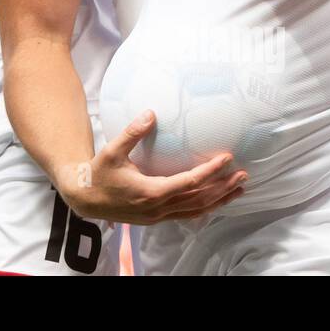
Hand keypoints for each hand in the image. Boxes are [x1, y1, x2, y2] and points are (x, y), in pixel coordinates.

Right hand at [54, 110, 246, 224]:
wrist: (85, 199)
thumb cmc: (99, 173)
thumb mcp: (112, 150)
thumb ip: (132, 133)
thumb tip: (150, 113)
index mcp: (151, 191)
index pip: (189, 182)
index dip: (210, 172)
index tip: (227, 159)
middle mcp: (158, 207)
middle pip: (199, 199)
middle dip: (223, 187)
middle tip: (244, 174)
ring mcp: (158, 215)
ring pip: (196, 210)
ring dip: (219, 200)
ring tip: (238, 189)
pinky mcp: (156, 218)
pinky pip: (187, 215)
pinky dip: (205, 208)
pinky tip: (215, 201)